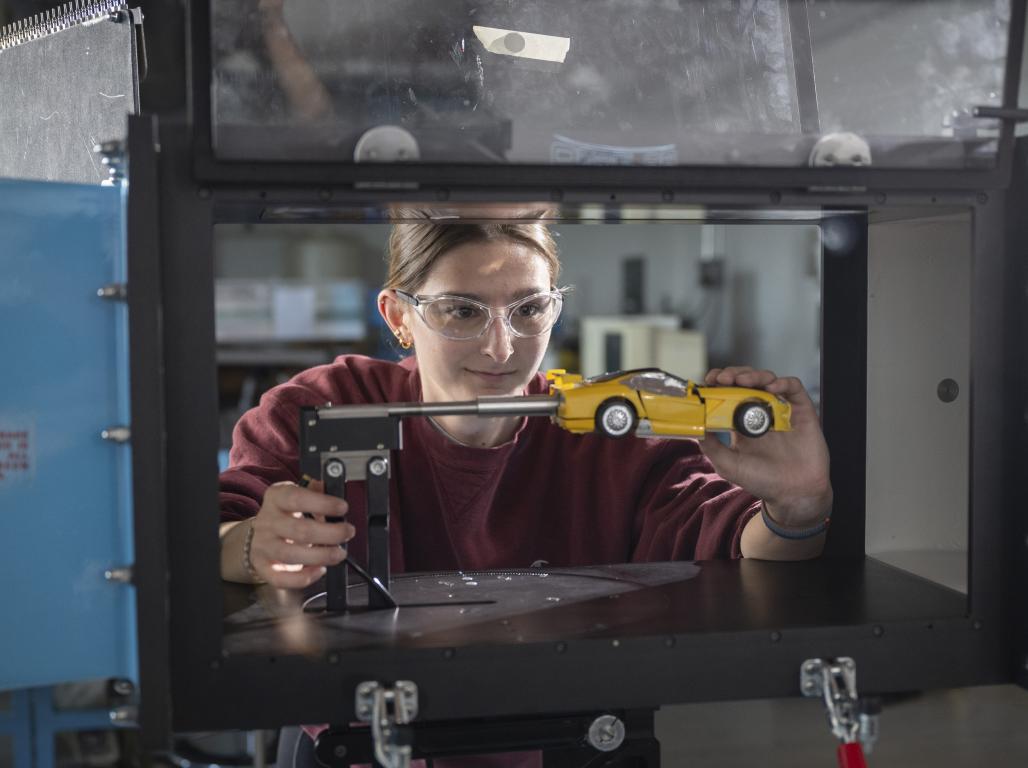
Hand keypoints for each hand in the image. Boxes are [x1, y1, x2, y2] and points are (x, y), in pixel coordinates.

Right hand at [249, 480, 353, 587]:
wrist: (258, 535)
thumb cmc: (285, 514)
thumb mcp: (298, 495)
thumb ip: (316, 491)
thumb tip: (334, 485)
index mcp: (276, 498)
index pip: (297, 498)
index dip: (322, 503)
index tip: (343, 508)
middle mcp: (267, 522)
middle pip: (299, 530)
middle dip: (330, 533)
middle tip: (348, 532)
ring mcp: (263, 546)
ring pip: (291, 555)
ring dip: (321, 556)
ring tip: (339, 553)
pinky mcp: (264, 568)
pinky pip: (281, 578)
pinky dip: (304, 578)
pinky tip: (320, 570)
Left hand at [699, 367, 831, 526]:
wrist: (793, 494)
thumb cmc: (762, 481)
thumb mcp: (728, 465)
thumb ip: (711, 446)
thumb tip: (695, 425)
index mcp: (739, 421)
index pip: (727, 392)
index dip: (717, 383)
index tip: (708, 381)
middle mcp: (759, 412)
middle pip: (745, 380)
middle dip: (733, 374)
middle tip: (723, 378)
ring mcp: (780, 409)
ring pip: (766, 379)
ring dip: (753, 375)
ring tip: (743, 381)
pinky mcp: (801, 410)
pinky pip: (793, 388)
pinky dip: (783, 382)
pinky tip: (772, 388)